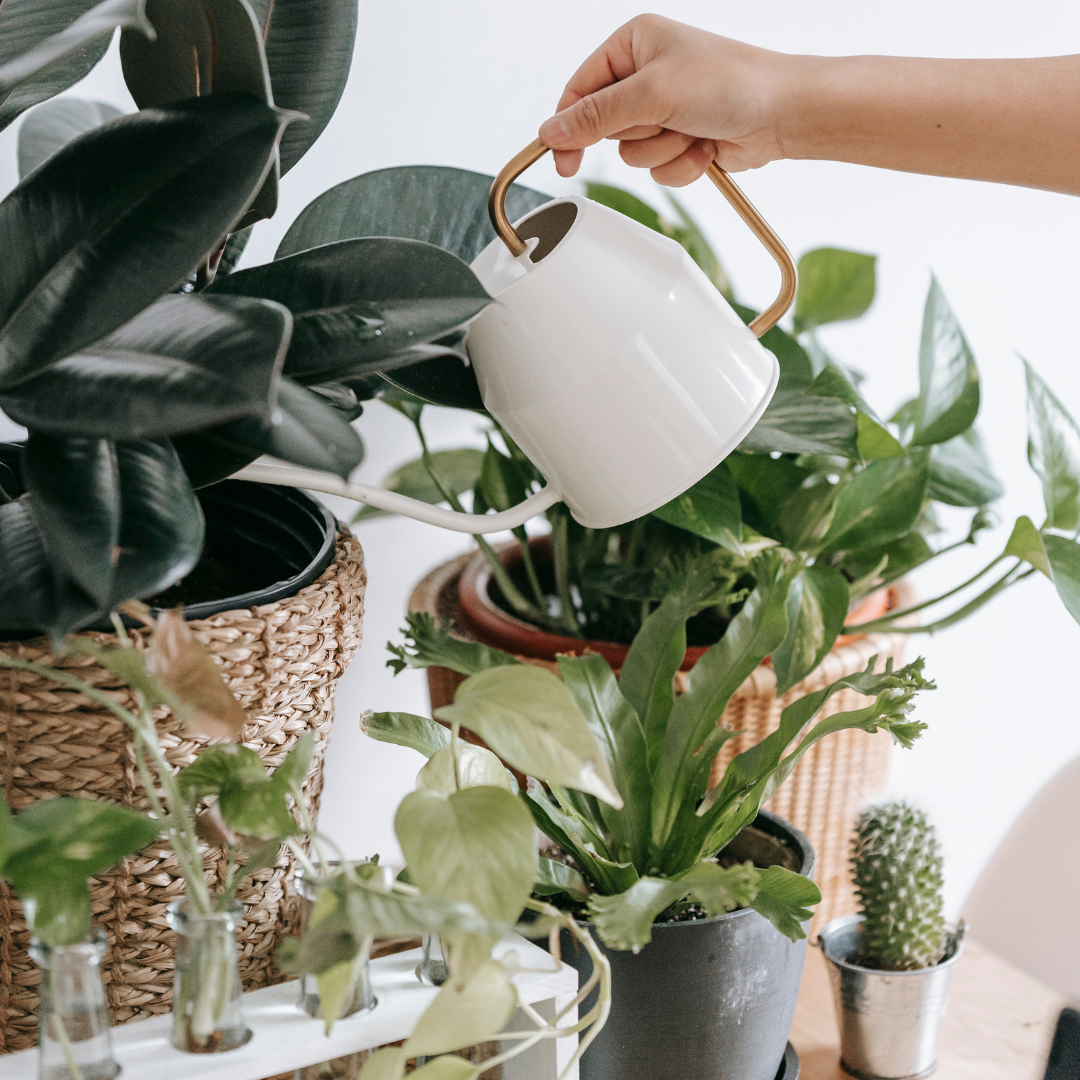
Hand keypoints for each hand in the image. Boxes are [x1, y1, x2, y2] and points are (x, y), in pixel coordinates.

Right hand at [538, 14, 793, 184]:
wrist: (781, 113)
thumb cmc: (729, 83)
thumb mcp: (651, 94)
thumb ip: (595, 116)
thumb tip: (551, 131)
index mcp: (633, 44)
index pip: (579, 90)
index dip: (568, 126)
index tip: (562, 159)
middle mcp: (646, 75)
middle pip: (606, 128)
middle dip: (639, 134)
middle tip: (664, 122)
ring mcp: (664, 110)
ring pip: (633, 154)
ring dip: (664, 151)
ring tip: (693, 129)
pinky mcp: (680, 139)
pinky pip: (658, 169)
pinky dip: (681, 164)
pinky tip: (706, 145)